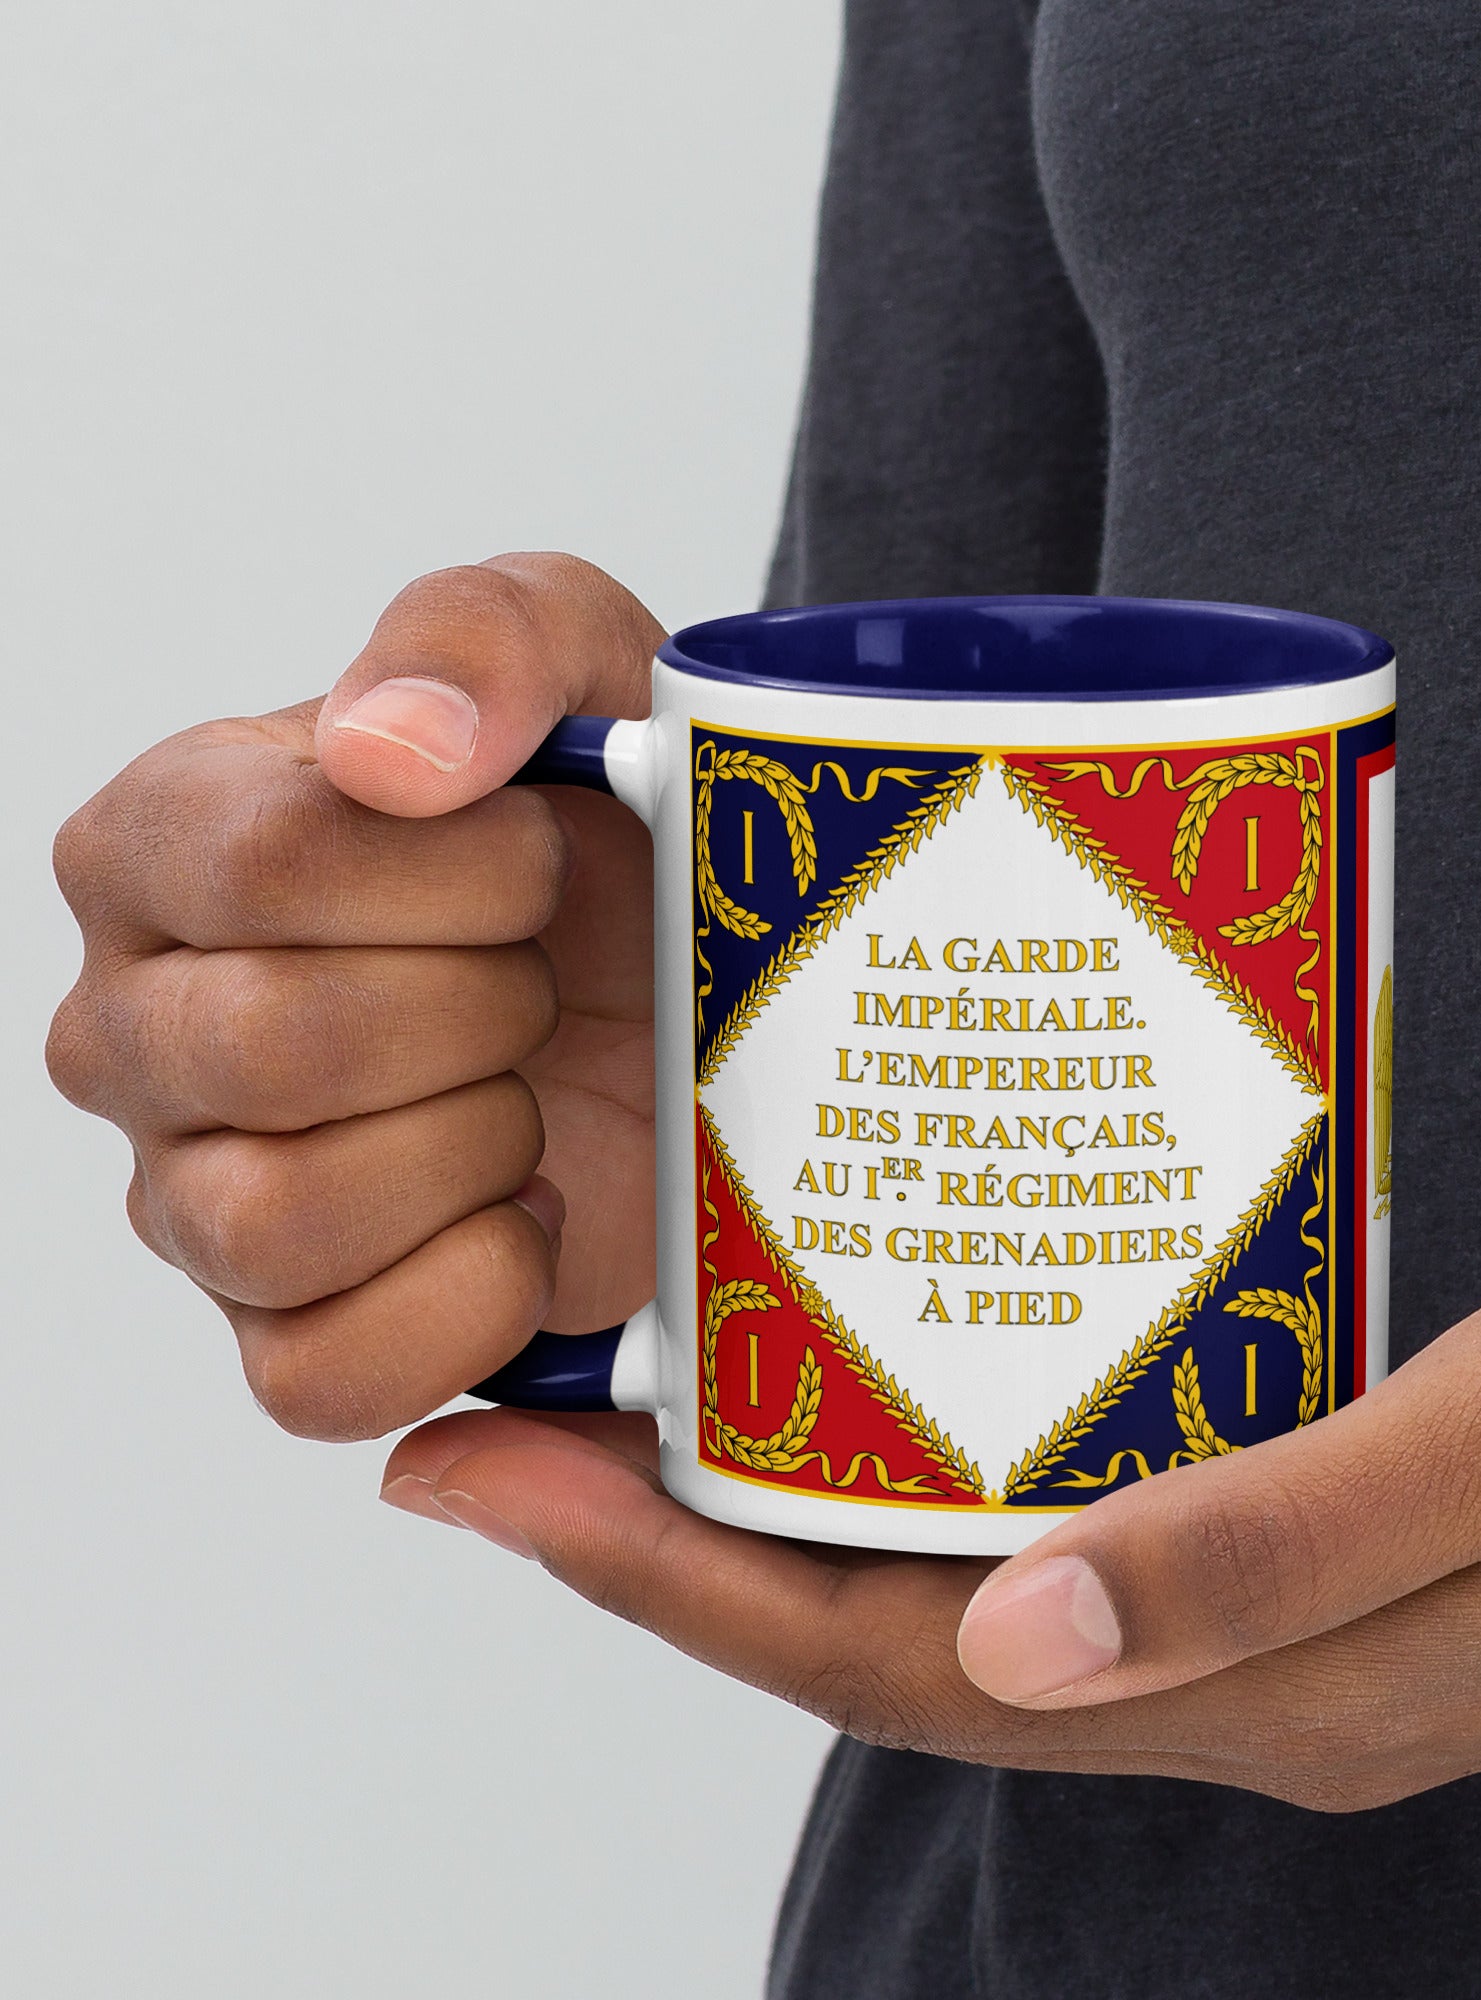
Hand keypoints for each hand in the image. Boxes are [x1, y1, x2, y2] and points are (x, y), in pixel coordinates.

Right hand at [48, 553, 661, 1437]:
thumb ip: (481, 637)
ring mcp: (195, 1196)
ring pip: (280, 1219)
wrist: (689, 981)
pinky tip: (532, 1212)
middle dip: (483, 1012)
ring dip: (471, 1149)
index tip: (544, 861)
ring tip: (531, 1091)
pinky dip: (466, 1303)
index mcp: (168, 842)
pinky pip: (322, 1376)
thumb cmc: (608, 827)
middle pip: (277, 1047)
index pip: (265, 862)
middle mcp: (140, 1025)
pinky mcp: (287, 1332)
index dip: (460, 876)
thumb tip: (388, 750)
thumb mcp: (583, 661)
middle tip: (547, 986)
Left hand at [379, 1167, 1480, 1808]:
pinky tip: (919, 1350)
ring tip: (668, 1376)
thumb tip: (1018, 1639)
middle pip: (896, 1634)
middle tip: (518, 1421)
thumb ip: (1283, 1539)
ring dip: (810, 1498)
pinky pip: (1093, 1504)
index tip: (493, 1478)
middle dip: (682, 1549)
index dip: (671, 1587)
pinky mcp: (1343, 1518)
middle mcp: (1258, 1672)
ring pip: (979, 1577)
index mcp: (1283, 1683)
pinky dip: (963, 1448)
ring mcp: (1299, 1606)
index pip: (894, 1661)